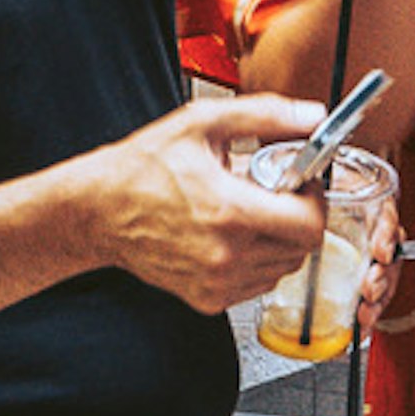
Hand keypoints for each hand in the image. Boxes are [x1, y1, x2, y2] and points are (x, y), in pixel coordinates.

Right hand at [82, 96, 329, 316]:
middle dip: (299, 217)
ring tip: (250, 212)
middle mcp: (226, 255)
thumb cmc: (143, 167)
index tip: (303, 184)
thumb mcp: (203, 123)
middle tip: (278, 193)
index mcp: (229, 211)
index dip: (316, 200)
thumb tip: (311, 116)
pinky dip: (257, 261)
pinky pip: (256, 284)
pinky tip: (233, 236)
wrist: (99, 210)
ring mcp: (217, 282)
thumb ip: (265, 116)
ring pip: (282, 268)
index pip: (310, 224)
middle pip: (302, 248)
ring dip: (279, 240)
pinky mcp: (207, 299)